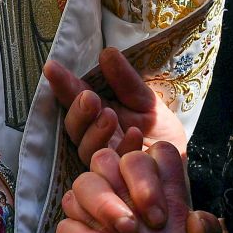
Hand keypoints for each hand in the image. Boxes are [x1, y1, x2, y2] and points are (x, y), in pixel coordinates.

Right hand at [45, 48, 186, 164]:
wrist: (181, 161)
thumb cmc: (159, 130)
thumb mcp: (146, 100)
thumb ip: (126, 80)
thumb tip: (107, 52)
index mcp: (98, 114)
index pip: (74, 98)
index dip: (62, 84)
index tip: (51, 67)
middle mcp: (95, 137)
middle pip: (73, 127)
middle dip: (78, 111)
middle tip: (89, 98)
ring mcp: (104, 159)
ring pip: (86, 149)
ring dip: (95, 131)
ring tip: (110, 116)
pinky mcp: (117, 180)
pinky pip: (114, 166)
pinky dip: (123, 148)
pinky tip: (134, 134)